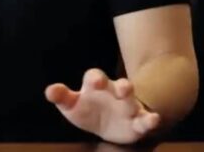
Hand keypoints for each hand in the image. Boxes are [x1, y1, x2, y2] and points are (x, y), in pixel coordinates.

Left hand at [45, 68, 160, 143]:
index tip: (95, 82)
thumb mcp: (72, 105)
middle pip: (119, 85)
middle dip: (121, 85)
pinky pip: (145, 120)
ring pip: (133, 99)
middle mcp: (114, 92)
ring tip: (133, 97)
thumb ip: (62, 97)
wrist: (108, 126)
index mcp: (96, 86)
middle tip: (121, 87)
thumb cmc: (87, 110)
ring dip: (133, 97)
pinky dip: (150, 120)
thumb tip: (49, 91)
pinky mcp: (138, 122)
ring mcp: (128, 106)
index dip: (95, 78)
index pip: (95, 76)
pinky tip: (154, 120)